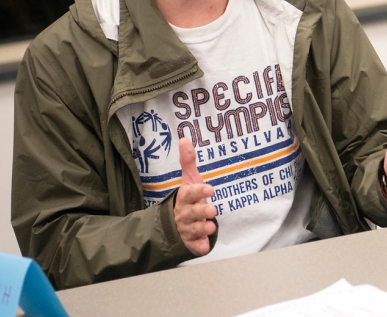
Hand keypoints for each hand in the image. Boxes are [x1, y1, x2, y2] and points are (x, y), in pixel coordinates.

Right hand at [175, 138, 216, 255]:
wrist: (173, 222)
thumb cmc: (187, 198)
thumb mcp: (189, 180)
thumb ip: (188, 161)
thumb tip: (185, 139)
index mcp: (185, 198)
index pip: (190, 193)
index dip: (199, 191)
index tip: (209, 188)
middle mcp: (184, 213)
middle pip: (192, 212)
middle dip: (201, 211)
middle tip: (212, 209)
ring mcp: (186, 228)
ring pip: (192, 229)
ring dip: (201, 228)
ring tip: (211, 227)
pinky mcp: (189, 241)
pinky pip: (193, 245)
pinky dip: (197, 246)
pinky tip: (203, 248)